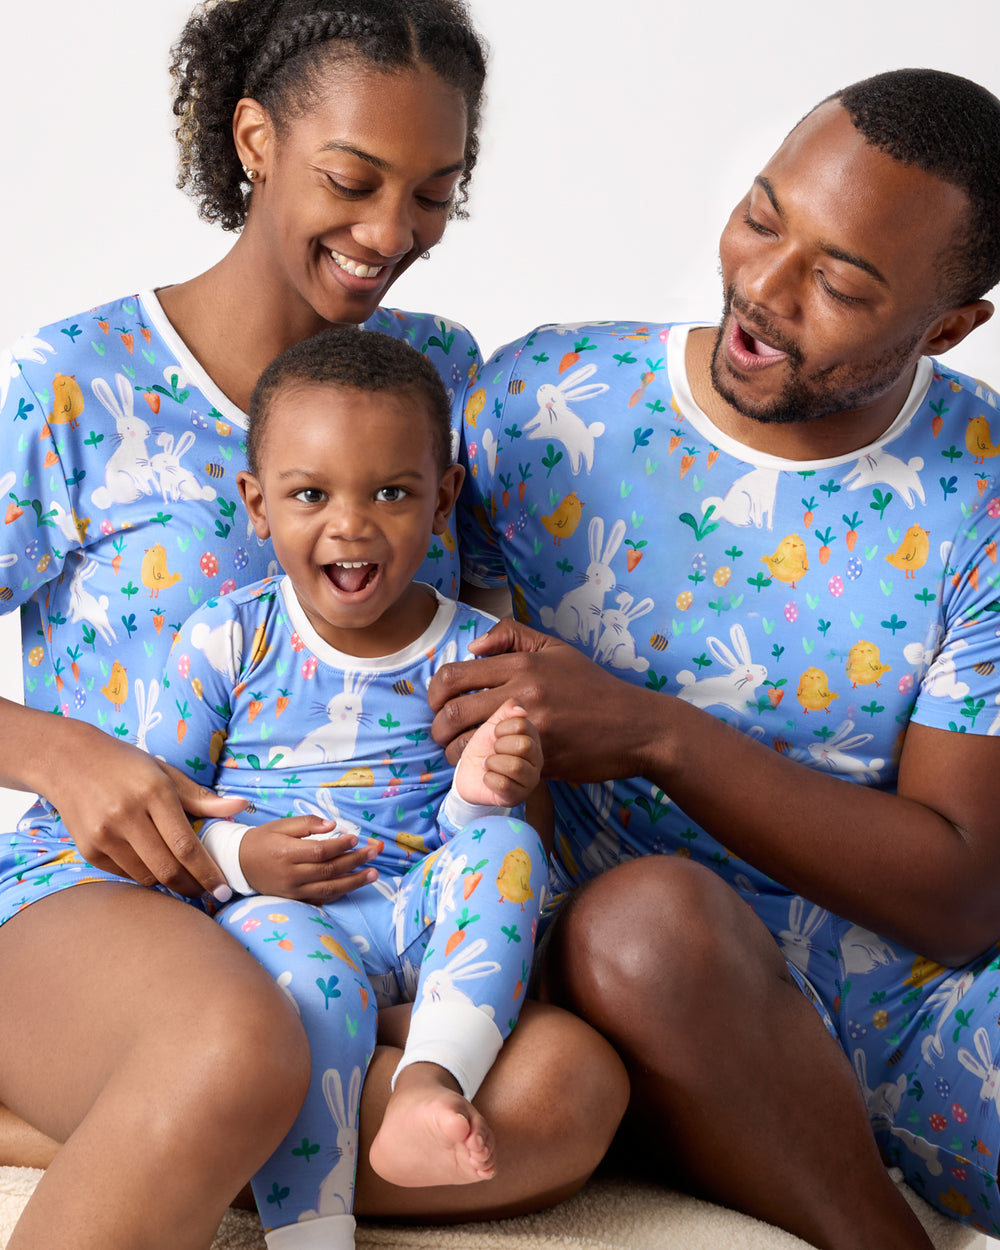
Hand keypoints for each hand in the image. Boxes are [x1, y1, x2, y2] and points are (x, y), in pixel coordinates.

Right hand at [45, 721, 246, 898]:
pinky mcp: (89, 849)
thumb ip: (202, 797)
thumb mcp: (166, 773)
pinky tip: (152, 866)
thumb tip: (242, 806)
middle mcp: (126, 816)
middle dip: (191, 886)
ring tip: (182, 879)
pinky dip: (143, 875)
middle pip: (167, 868)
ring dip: (168, 883)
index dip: (207, 872)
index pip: (186, 845)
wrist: (69, 760)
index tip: (223, 890)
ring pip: (146, 876)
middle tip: (207, 893)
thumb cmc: (127, 765)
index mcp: (153, 793)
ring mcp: (104, 835)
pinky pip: (125, 874)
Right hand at [239, 816, 381, 901]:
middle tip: (374, 853)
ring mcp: (293, 891)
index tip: (356, 838)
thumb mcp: (281, 825)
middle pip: (329, 870)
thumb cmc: (262, 840)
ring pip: (328, 889)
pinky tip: (353, 886)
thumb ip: (307, 824)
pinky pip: (321, 900)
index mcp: (287, 853)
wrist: (239, 864)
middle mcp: (291, 875)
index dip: (340, 846)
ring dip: (354, 882)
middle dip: (355, 862)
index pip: (320, 851)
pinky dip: (338, 893)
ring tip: (373, 874)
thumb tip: (333, 825)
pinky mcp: (294, 900)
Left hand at [428, 619, 643, 780]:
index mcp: (522, 664)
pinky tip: (485, 770)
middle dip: (437, 729)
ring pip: (467, 745)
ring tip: (460, 755)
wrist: (636, 727)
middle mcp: (522, 694)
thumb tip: (473, 647)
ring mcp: (531, 730)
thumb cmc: (594, 688)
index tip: (439, 705)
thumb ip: (512, 636)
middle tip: (442, 735)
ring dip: (454, 754)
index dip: (435, 693)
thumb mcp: (557, 649)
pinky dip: (482, 773)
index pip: (455, 675)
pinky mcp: (541, 761)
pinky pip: (495, 769)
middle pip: (453, 712)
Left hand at [454, 698, 541, 806]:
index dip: (501, 728)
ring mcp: (530, 780)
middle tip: (493, 751)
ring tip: (488, 764)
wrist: (468, 774)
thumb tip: (520, 709)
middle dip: (500, 746)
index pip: (522, 724)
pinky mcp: (517, 797)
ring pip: (516, 766)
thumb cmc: (484, 747)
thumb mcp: (491, 725)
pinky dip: (489, 779)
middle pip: (524, 745)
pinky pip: (504, 785)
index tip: (495, 735)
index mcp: (532, 738)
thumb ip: (505, 712)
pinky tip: (488, 778)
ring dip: (493, 763)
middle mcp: (537, 759)